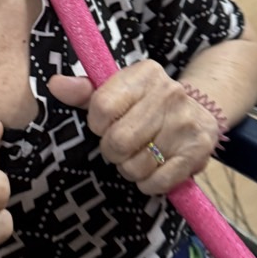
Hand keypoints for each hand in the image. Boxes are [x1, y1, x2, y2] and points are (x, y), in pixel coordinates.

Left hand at [49, 61, 220, 195]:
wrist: (201, 111)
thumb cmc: (146, 103)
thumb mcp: (117, 89)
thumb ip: (84, 91)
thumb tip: (55, 85)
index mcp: (146, 73)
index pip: (102, 107)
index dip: (97, 125)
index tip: (105, 125)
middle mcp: (170, 93)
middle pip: (118, 141)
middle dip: (112, 151)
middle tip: (121, 146)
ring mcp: (186, 123)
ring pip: (136, 166)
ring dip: (130, 169)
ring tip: (139, 156)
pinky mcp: (198, 151)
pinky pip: (157, 182)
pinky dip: (149, 184)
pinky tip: (154, 169)